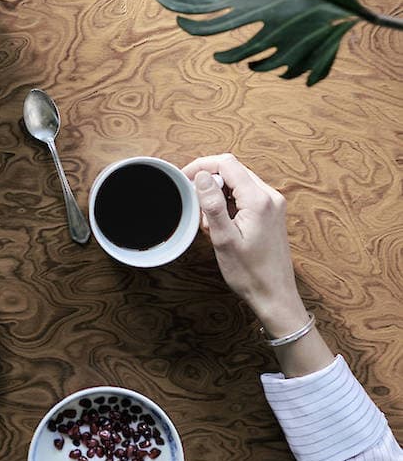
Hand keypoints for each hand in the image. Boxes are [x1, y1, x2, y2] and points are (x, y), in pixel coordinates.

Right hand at [183, 154, 335, 377]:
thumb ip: (212, 204)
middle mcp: (270, 196)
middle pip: (233, 170)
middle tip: (195, 205)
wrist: (275, 296)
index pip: (226, 163)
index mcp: (259, 200)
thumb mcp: (224, 239)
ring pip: (238, 182)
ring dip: (218, 193)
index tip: (185, 179)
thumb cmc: (250, 273)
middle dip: (209, 181)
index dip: (202, 166)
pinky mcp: (271, 213)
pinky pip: (245, 195)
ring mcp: (273, 204)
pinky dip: (229, 202)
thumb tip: (201, 176)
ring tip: (209, 220)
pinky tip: (222, 223)